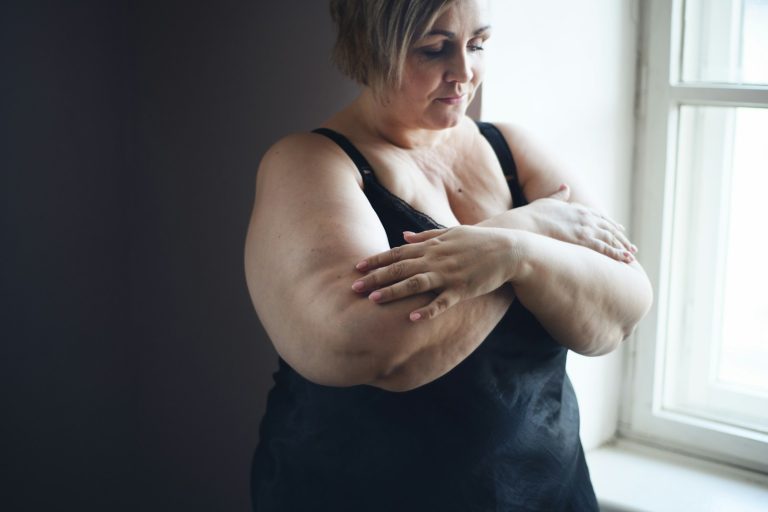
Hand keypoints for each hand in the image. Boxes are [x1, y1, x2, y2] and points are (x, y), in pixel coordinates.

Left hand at [352, 226, 517, 320]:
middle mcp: (436, 259)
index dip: (377, 260)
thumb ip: (425, 236)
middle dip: (376, 278)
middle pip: (400, 269)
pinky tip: (412, 318)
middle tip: (354, 287)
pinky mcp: (462, 290)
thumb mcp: (451, 233)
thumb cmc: (478, 241)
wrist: (509, 249)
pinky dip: (427, 310)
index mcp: (431, 246)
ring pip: (415, 284)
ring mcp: (448, 275)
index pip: (397, 253)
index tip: (357, 267)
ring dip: (393, 292)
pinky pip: (441, 302)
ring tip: (374, 300)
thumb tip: (403, 237)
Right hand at [524, 184, 636, 262]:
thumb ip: (559, 195)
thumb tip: (565, 186)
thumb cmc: (533, 214)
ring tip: (632, 255)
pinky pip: (605, 248)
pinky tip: (625, 260)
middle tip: (631, 246)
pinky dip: (617, 254)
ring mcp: (585, 228)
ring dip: (623, 247)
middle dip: (621, 237)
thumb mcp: (548, 200)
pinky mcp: (583, 240)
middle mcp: (586, 217)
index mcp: (578, 209)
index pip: (600, 217)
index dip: (610, 224)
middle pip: (609, 228)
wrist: (526, 223)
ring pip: (610, 239)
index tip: (619, 229)